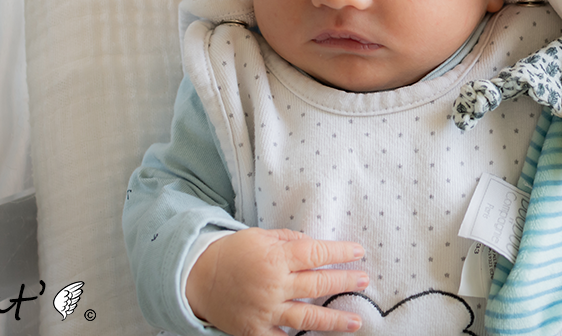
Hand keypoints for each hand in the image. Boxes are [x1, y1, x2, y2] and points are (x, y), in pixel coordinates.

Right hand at [186, 227, 367, 335]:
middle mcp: (274, 284)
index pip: (316, 254)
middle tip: (364, 281)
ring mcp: (265, 310)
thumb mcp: (260, 236)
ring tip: (357, 321)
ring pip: (307, 317)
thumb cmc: (232, 252)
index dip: (339, 253)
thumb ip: (289, 239)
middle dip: (345, 282)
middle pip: (317, 284)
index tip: (359, 252)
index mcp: (276, 257)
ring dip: (334, 320)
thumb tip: (313, 244)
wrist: (196, 277)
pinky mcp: (255, 330)